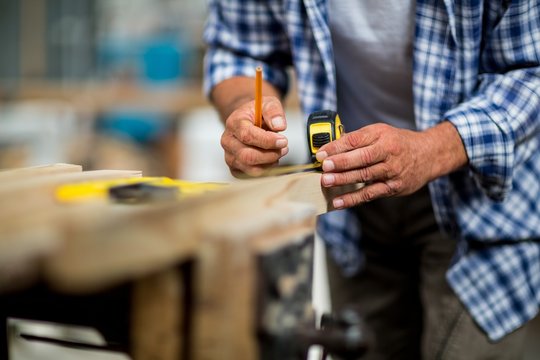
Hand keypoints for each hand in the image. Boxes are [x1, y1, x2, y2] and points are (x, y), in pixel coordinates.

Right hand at [221, 96, 288, 175]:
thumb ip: (274, 111)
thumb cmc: (258, 113)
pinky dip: (266, 170)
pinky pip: (251, 176)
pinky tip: (271, 159)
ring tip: (279, 152)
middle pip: (247, 156)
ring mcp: (230, 156)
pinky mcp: (235, 168)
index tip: (283, 140)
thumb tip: (279, 126)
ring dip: (270, 163)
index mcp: (233, 123)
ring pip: (250, 169)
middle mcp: (228, 141)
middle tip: (284, 148)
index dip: (267, 141)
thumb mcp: (268, 104)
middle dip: (270, 155)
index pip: (247, 136)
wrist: (249, 121)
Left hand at [316, 122, 467, 208]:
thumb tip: (331, 146)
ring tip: (326, 182)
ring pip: (364, 176)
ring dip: (344, 180)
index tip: (321, 153)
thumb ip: (358, 139)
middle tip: (324, 167)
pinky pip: (370, 194)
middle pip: (362, 158)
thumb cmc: (399, 143)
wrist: (429, 155)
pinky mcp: (393, 187)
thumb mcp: (380, 132)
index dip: (337, 146)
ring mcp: (392, 171)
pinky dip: (353, 199)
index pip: (356, 140)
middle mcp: (388, 153)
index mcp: (382, 136)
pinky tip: (339, 202)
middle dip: (341, 163)